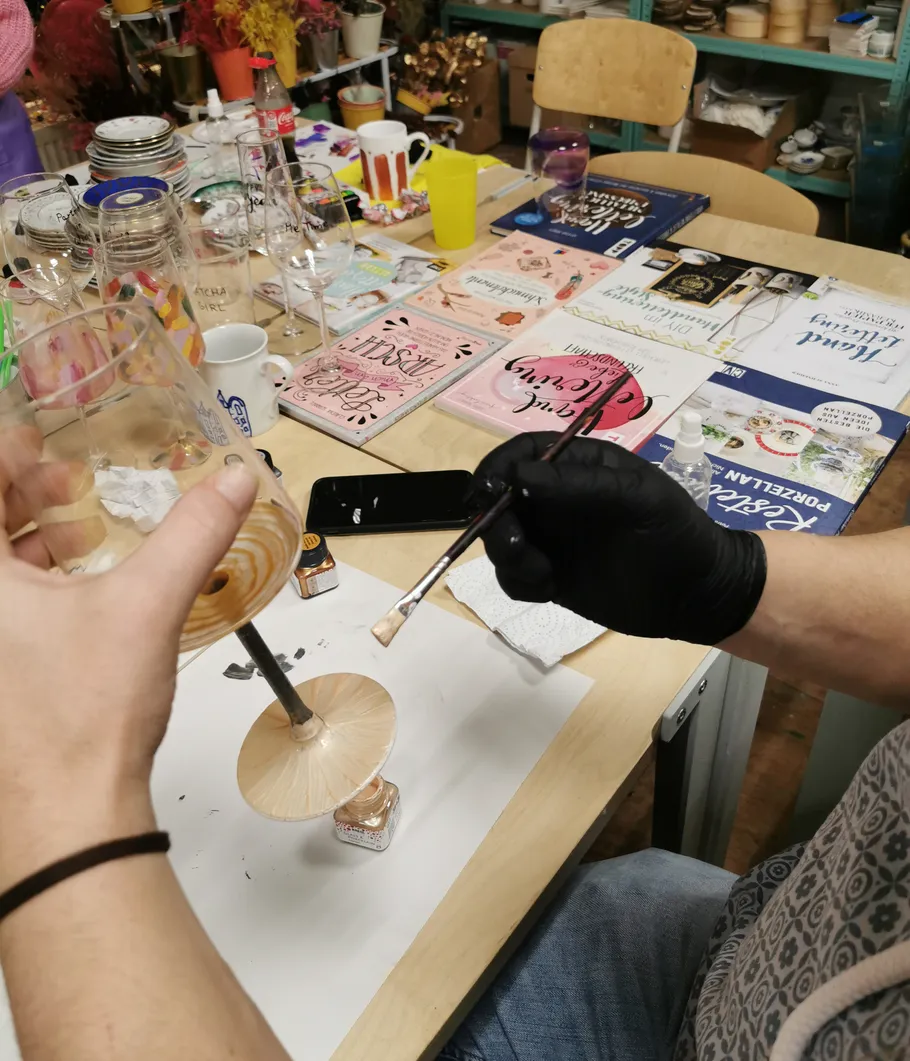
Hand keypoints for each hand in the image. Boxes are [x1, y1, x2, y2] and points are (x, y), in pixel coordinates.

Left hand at [0, 430, 256, 885]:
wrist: (65, 821)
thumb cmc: (83, 716)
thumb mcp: (147, 605)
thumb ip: (194, 532)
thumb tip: (237, 480)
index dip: (7, 449)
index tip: (42, 439)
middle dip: (17, 491)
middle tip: (66, 480)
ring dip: (23, 537)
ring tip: (81, 534)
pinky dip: (27, 583)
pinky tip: (78, 592)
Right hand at [475, 433, 765, 643]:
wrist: (698, 595)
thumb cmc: (678, 534)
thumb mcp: (638, 498)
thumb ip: (581, 484)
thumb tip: (521, 476)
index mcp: (578, 466)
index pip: (521, 454)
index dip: (496, 468)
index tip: (486, 493)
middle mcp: (556, 498)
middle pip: (498, 498)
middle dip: (495, 521)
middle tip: (517, 547)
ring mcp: (550, 538)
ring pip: (499, 539)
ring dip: (508, 556)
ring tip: (543, 575)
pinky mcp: (549, 576)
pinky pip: (512, 576)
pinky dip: (519, 583)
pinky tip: (551, 590)